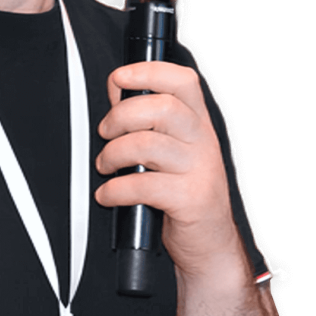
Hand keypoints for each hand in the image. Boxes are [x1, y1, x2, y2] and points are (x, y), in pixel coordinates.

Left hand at [94, 61, 240, 277]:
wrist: (209, 243)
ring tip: (105, 166)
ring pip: (148, 145)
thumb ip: (149, 121)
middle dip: (121, 116)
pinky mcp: (191, 199)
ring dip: (113, 154)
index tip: (119, 79)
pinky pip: (143, 185)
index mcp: (197, 123)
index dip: (148, 72)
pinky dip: (115, 190)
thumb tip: (118, 91)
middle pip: (161, 108)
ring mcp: (200, 170)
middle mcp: (203, 141)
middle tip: (106, 133)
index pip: (182, 81)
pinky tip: (109, 195)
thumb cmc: (184, 192)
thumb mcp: (172, 149)